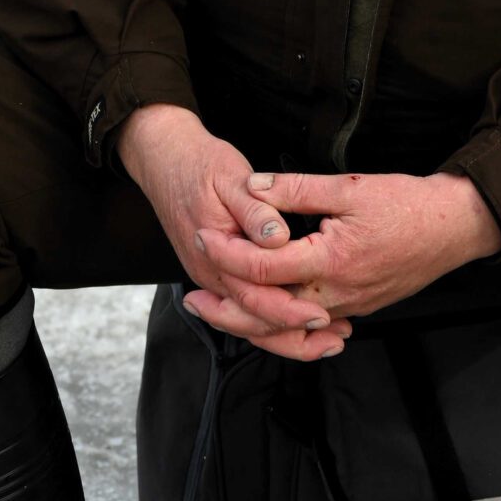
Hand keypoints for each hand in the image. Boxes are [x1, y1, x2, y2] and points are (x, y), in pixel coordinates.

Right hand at [116, 105, 347, 362]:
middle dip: (294, 336)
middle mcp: (211, 274)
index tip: (322, 315)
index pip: (254, 296)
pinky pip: (245, 307)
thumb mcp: (230, 178)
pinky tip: (300, 322)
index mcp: (215, 254)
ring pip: (249, 321)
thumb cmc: (200, 166)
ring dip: (287, 335)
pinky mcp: (218, 273)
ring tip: (328, 340)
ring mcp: (213, 277)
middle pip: (252, 320)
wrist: (164, 160)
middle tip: (336, 339)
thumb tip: (278, 237)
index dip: (289, 310)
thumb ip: (255, 210)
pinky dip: (273, 320)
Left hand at [187, 167, 500, 332]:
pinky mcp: (358, 307)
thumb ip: (296, 189)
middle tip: (191, 299)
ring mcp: (349, 306)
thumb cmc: (408, 204)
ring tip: (218, 308)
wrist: (455, 227)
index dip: (228, 252)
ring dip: (249, 320)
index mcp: (331, 261)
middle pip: (268, 313)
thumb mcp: (349, 187)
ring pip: (288, 325)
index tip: (204, 234)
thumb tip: (252, 186)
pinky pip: (310, 323)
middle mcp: (337, 294)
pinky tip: (263, 310)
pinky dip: (281, 321)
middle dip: (225, 308)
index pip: (264, 267)